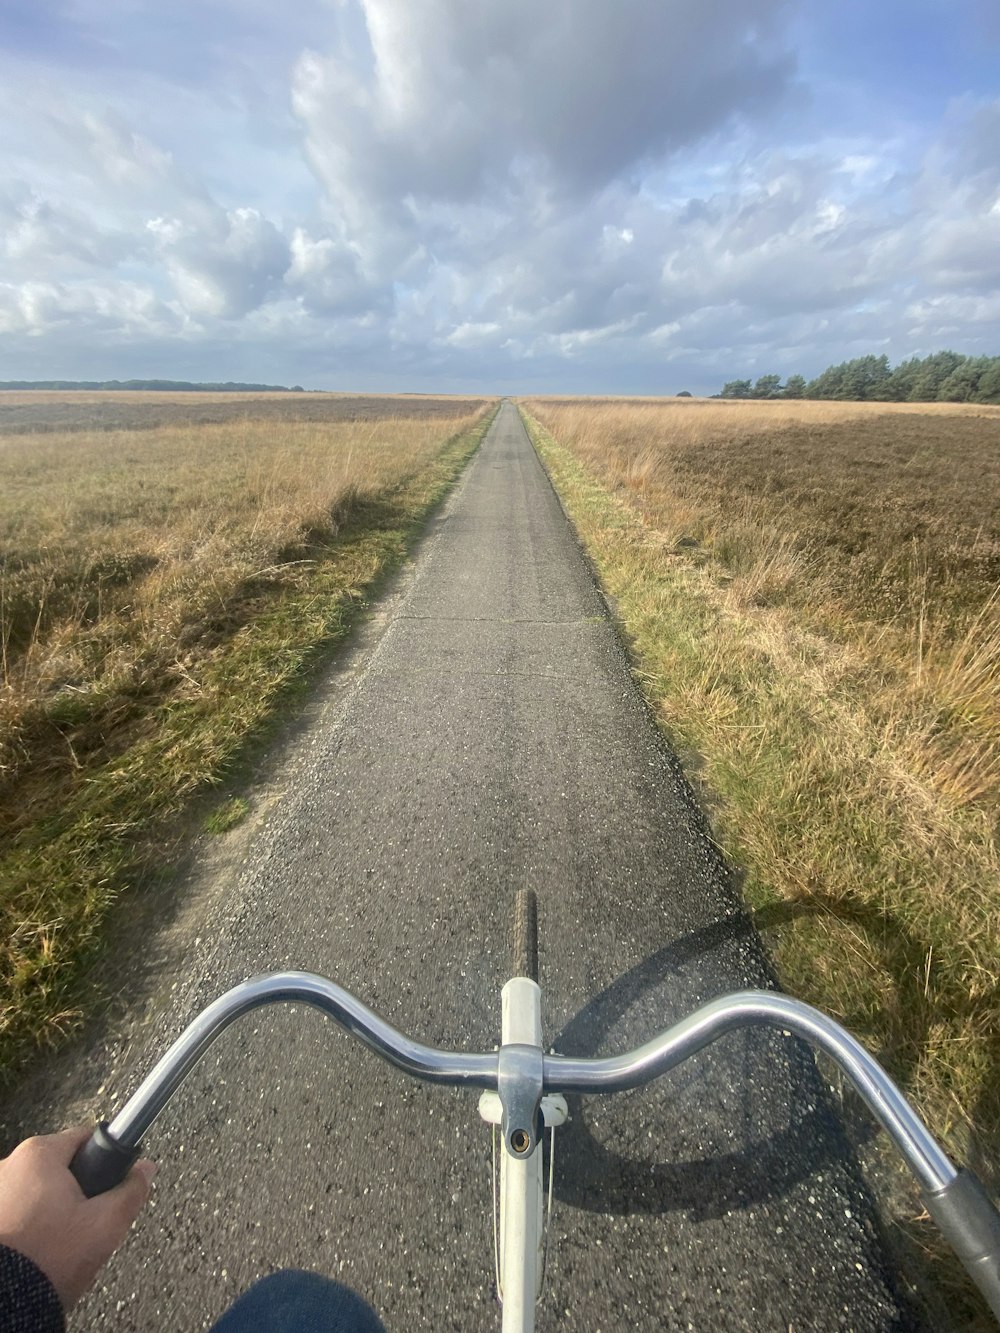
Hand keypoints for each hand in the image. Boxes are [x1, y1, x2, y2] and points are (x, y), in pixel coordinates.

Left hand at [0, 1126, 155, 1310]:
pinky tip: (39, 1246)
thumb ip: (132, 1191)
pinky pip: (17, 1208)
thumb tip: (144, 1172)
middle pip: (60, 1167)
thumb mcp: (106, 1224)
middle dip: (76, 1190)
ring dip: (50, 1208)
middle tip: (85, 1221)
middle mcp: (9, 1165)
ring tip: (60, 1239)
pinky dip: (29, 1223)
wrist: (7, 1304)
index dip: (105, 1162)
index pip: (86, 1139)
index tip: (108, 1184)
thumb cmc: (47, 1260)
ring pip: (37, 1190)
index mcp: (39, 1154)